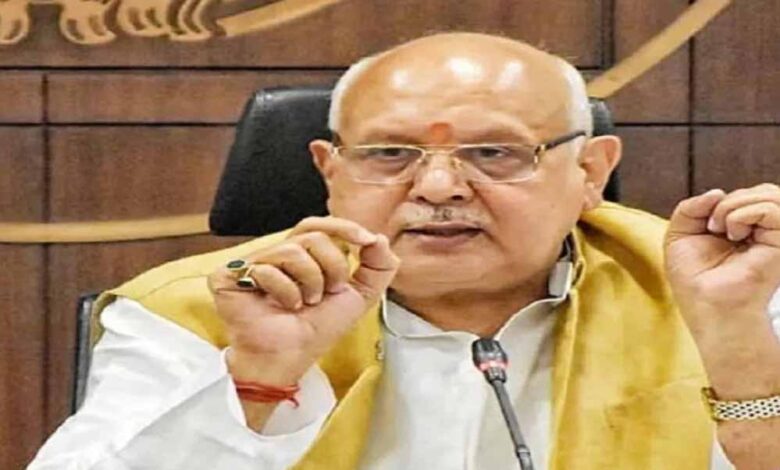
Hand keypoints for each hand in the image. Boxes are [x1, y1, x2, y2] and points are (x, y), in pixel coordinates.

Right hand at [207, 216, 399, 384]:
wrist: (289, 358)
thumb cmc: (316, 329)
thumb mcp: (359, 297)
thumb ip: (377, 267)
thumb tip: (379, 238)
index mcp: (301, 255)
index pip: (319, 226)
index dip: (343, 227)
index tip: (366, 240)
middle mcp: (275, 255)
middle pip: (313, 236)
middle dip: (333, 265)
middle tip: (328, 293)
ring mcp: (251, 264)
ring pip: (294, 251)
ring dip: (311, 282)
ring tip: (304, 303)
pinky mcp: (228, 275)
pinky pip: (266, 269)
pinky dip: (284, 292)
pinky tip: (282, 307)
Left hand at [665, 184, 779, 325]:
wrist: (706, 304)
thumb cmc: (694, 279)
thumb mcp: (679, 235)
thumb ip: (691, 207)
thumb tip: (718, 192)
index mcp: (746, 230)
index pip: (747, 194)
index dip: (720, 201)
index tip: (705, 226)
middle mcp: (765, 232)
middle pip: (762, 190)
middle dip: (729, 200)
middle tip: (713, 227)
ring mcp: (775, 237)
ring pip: (770, 194)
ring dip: (734, 205)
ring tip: (722, 229)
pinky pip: (771, 208)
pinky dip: (742, 213)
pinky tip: (733, 235)